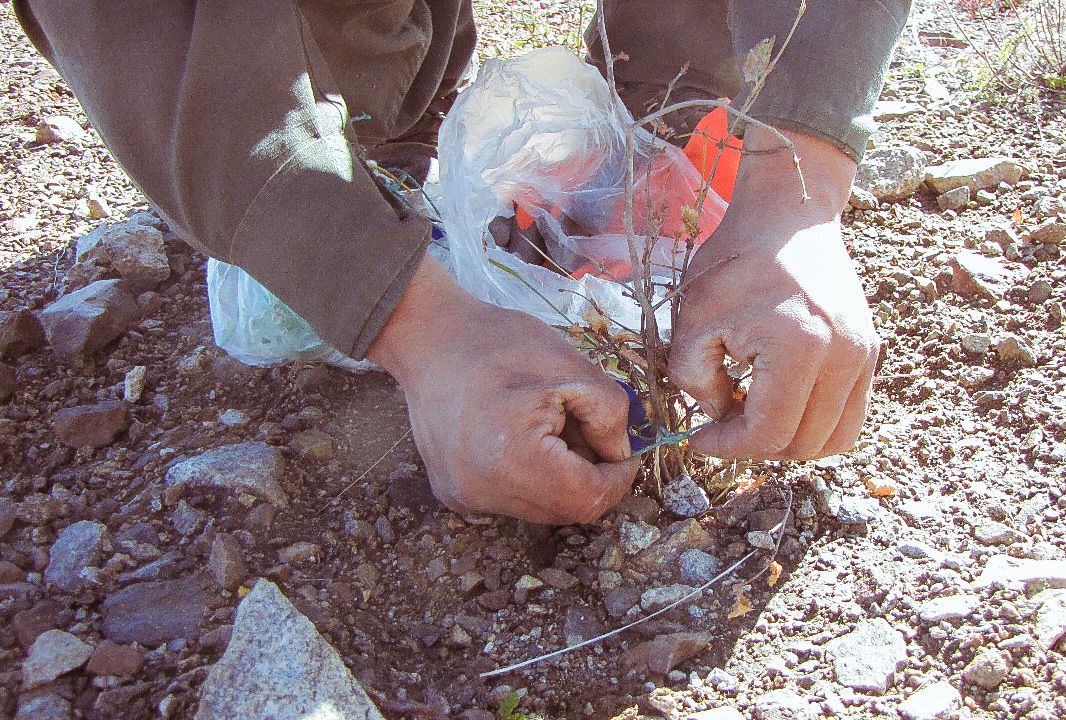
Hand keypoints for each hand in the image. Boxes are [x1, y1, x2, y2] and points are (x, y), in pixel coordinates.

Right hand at [368, 256, 638, 523]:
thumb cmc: (498, 343)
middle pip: (563, 511)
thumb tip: (620, 454)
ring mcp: (464, 499)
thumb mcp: (572, 368)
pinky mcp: (454, 495)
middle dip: (587, 477)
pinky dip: (528, 476)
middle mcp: (483, 493)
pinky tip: (517, 436)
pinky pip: (510, 498)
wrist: (428, 336)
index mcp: (513, 461)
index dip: (617, 478)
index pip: (587, 500)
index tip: (624, 450)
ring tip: (547, 428)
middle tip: (585, 431)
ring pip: (538, 508)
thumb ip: (611, 416)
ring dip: (558, 478)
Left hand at [670, 127, 879, 459]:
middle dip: (755, 447)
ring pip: (834, 439)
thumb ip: (695, 380)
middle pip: (803, 444)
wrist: (788, 216)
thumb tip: (719, 416)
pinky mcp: (870, 351)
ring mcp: (864, 355)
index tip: (698, 440)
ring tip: (750, 415)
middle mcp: (844, 357)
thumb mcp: (695, 319)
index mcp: (800, 347)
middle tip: (721, 425)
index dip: (727, 448)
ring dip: (789, 441)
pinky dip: (815, 423)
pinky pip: (850, 415)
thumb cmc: (736, 261)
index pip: (769, 433)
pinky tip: (778, 400)